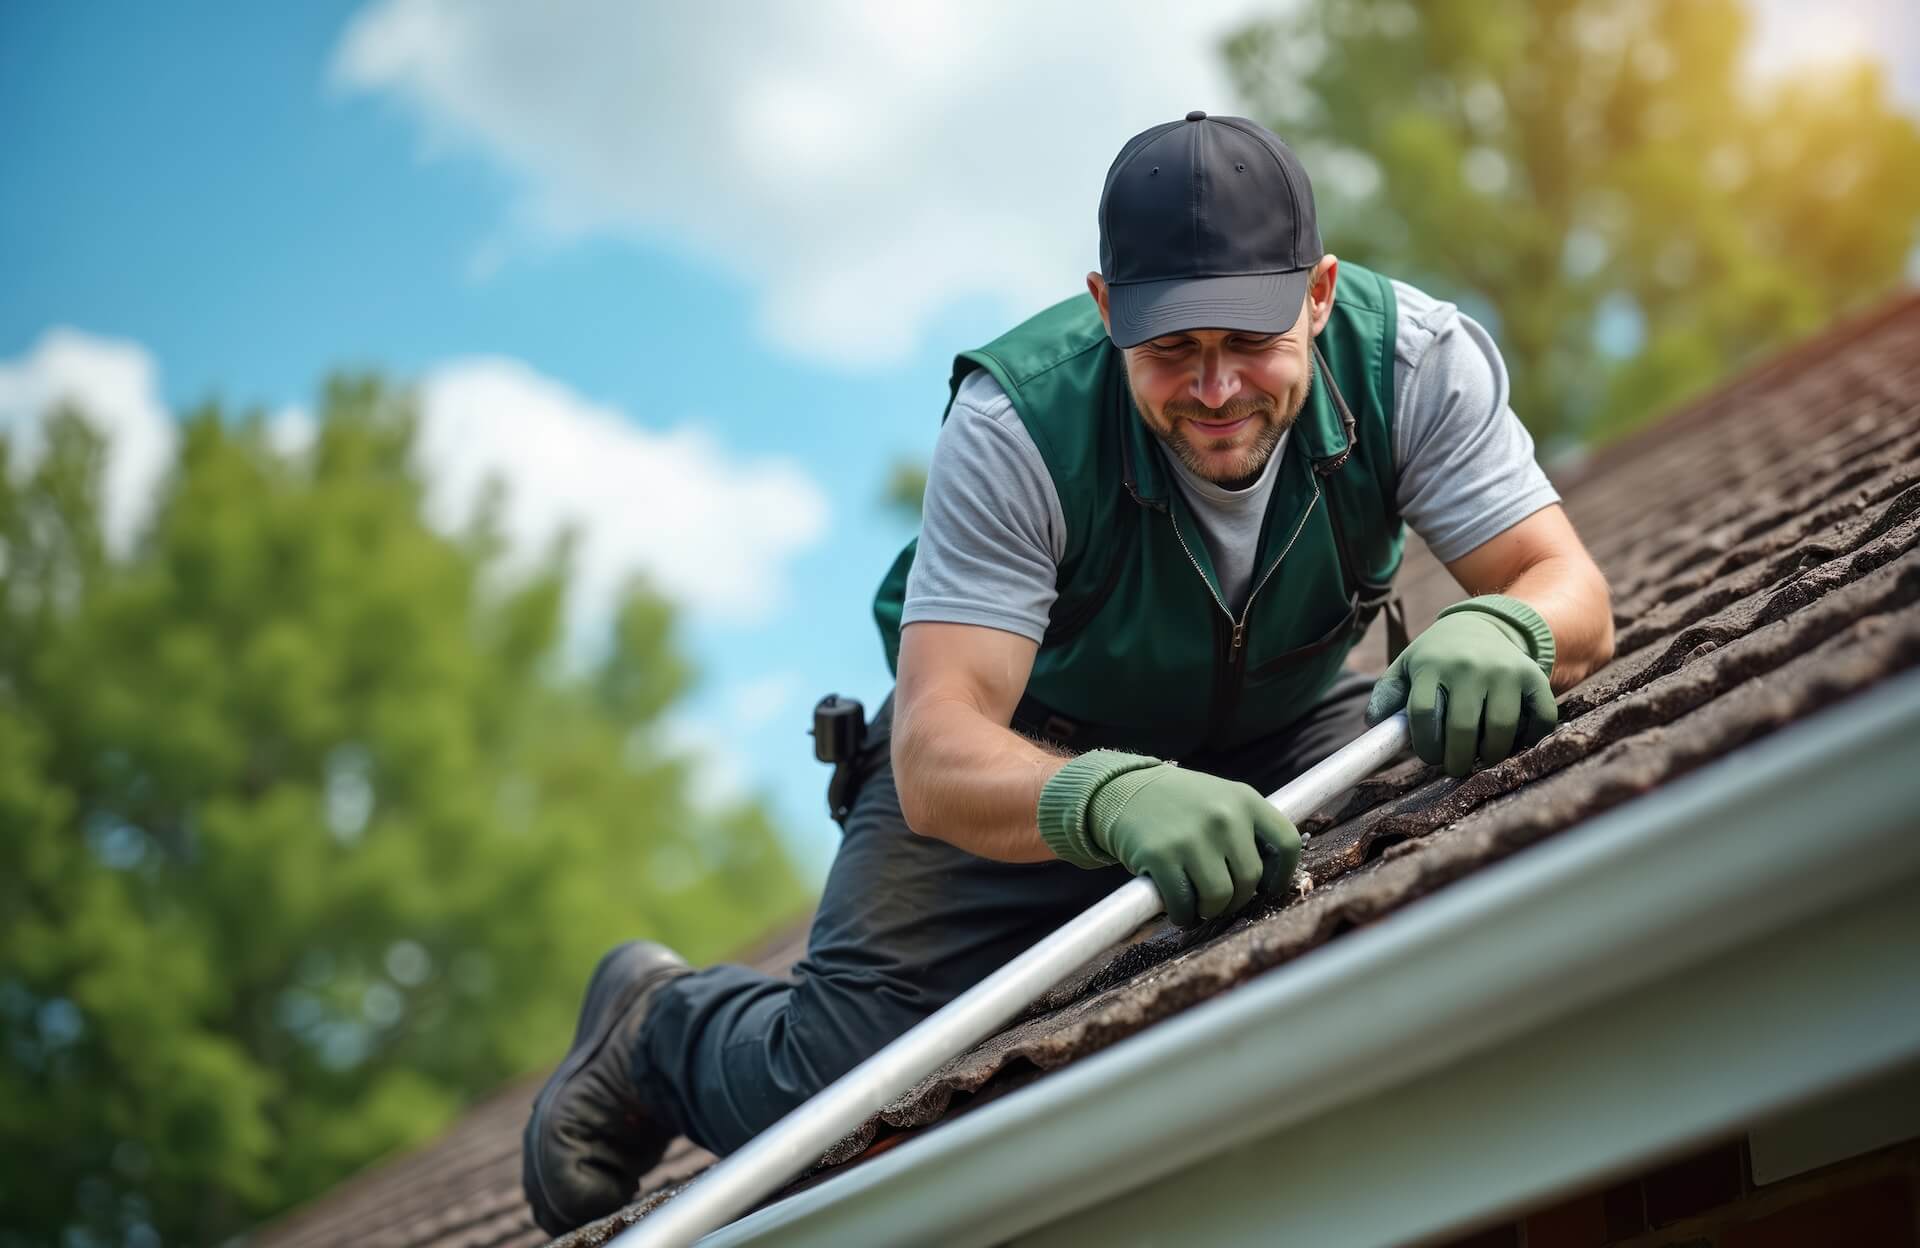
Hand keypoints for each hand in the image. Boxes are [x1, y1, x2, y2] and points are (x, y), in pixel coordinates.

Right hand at [1090, 765, 1299, 927]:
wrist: (1126, 790)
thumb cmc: (1181, 804)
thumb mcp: (1221, 799)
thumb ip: (1247, 829)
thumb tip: (1271, 880)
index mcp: (1245, 800)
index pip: (1286, 843)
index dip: (1282, 875)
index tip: (1268, 888)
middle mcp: (1223, 816)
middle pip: (1250, 879)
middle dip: (1236, 898)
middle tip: (1220, 898)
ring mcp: (1192, 836)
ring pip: (1219, 897)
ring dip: (1210, 910)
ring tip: (1199, 904)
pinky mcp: (1161, 856)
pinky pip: (1183, 904)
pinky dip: (1182, 915)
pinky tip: (1178, 908)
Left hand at [1366, 605, 1557, 777]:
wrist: (1483, 624)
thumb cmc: (1438, 657)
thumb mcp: (1407, 666)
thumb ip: (1388, 693)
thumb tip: (1373, 722)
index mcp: (1432, 665)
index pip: (1424, 714)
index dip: (1426, 745)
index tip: (1430, 757)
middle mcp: (1469, 666)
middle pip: (1462, 727)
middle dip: (1457, 760)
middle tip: (1456, 767)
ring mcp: (1505, 670)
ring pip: (1500, 729)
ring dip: (1490, 754)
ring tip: (1482, 755)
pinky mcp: (1534, 676)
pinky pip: (1539, 718)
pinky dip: (1528, 738)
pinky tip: (1513, 740)